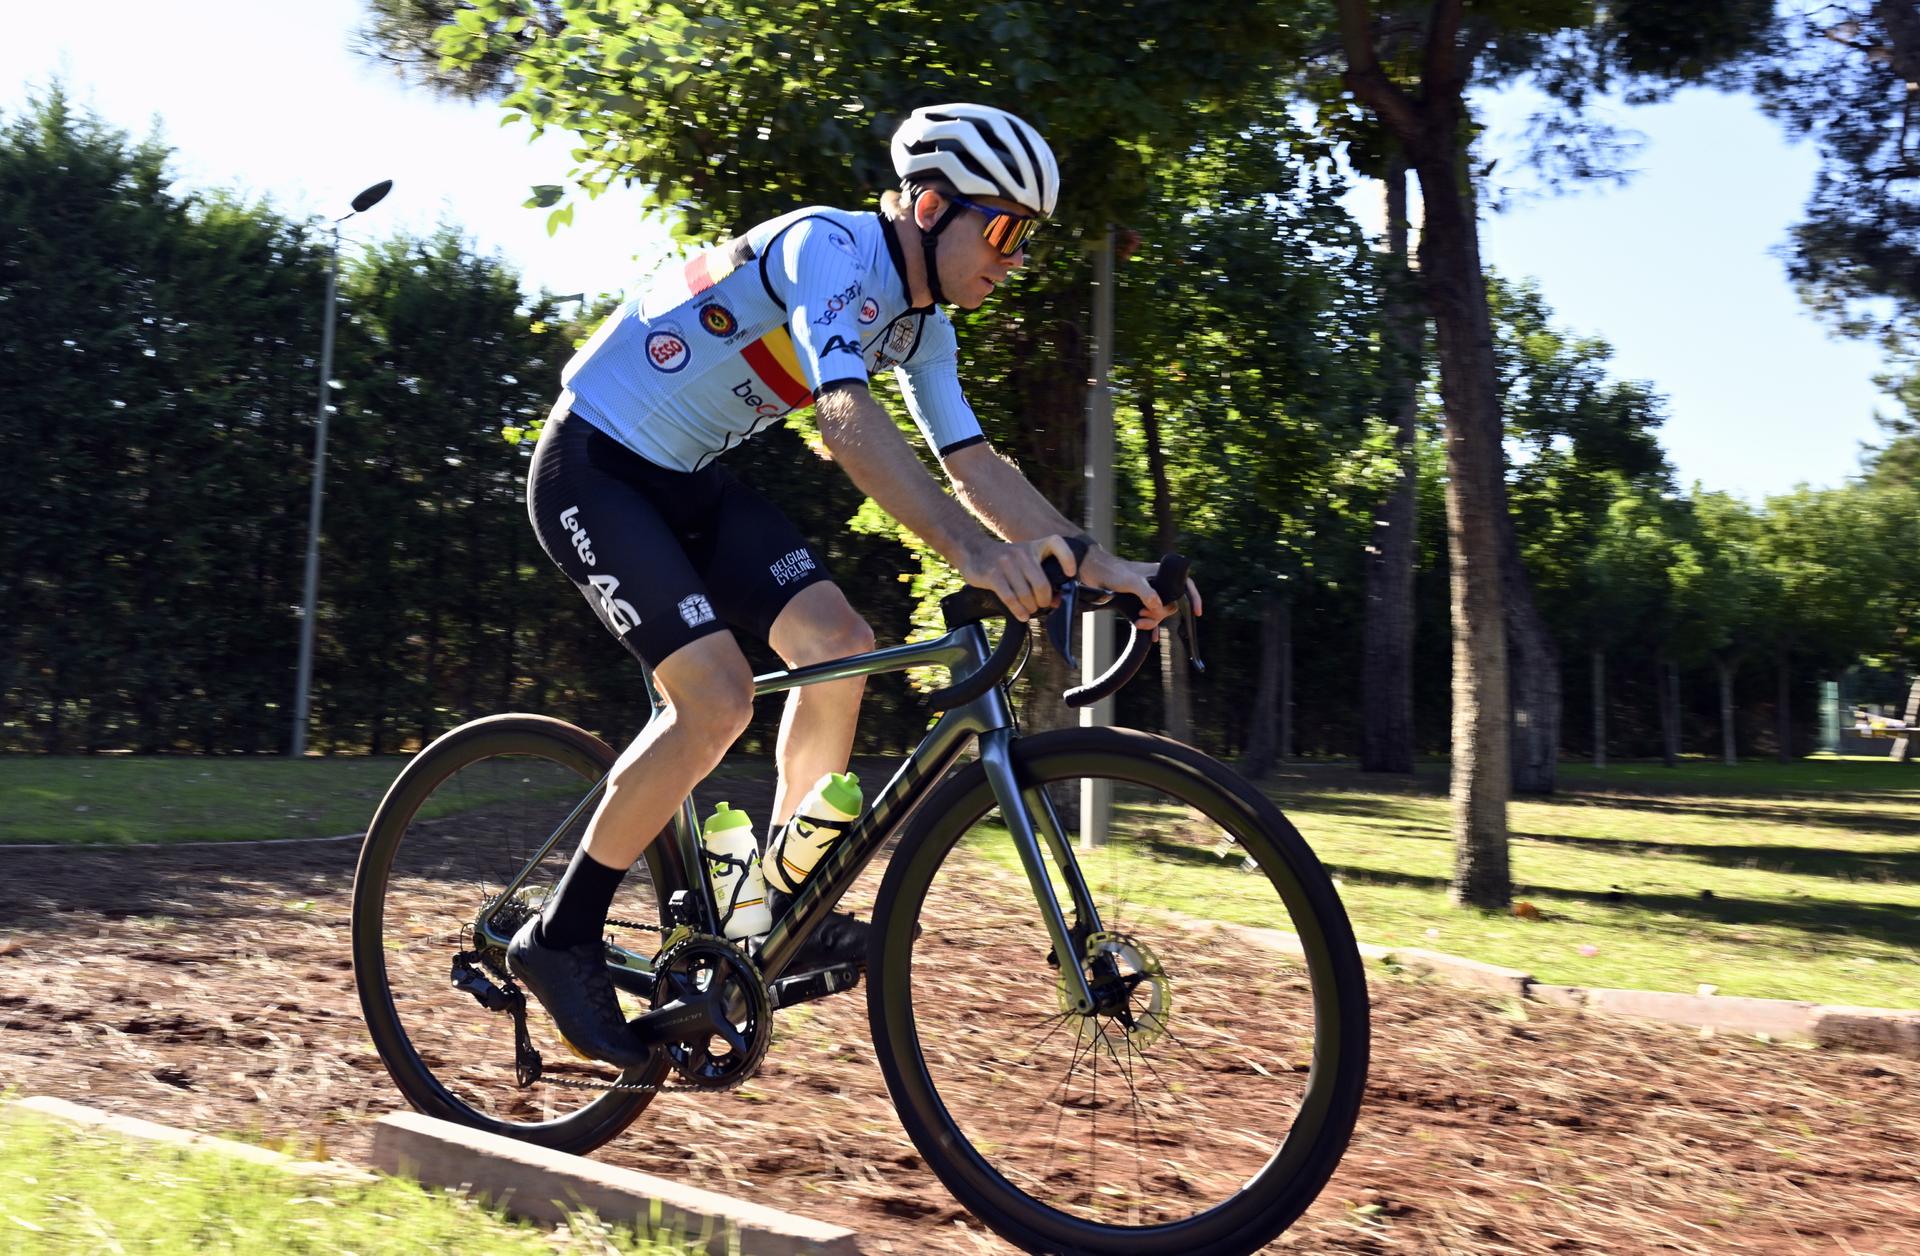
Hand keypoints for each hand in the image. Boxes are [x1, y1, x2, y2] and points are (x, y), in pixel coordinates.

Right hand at [959, 534, 1080, 620]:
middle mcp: (1022, 553)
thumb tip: (1057, 601)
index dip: (1068, 559)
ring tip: (1029, 611)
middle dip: (1043, 601)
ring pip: (1026, 595)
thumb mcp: (1025, 561)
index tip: (1070, 574)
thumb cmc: (1005, 559)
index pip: (1057, 544)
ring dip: (1030, 608)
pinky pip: (1010, 598)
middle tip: (1041, 605)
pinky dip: (1018, 611)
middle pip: (1042, 584)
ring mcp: (1006, 563)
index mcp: (1034, 546)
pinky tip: (1022, 615)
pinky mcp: (993, 575)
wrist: (975, 550)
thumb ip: (1041, 577)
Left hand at [1076, 548, 1202, 632]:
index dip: (1194, 597)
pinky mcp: (1138, 602)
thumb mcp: (1131, 581)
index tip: (1197, 612)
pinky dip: (1151, 627)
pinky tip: (1150, 637)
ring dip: (1153, 621)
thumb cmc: (1112, 572)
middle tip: (1144, 615)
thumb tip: (1159, 606)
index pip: (1185, 584)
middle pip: (1171, 604)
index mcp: (1160, 574)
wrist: (1093, 573)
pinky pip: (1150, 617)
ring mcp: (1148, 594)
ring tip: (1139, 621)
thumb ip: (1146, 592)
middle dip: (1161, 614)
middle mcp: (1157, 584)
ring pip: (1160, 612)